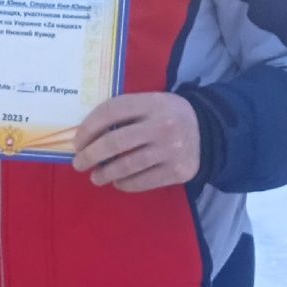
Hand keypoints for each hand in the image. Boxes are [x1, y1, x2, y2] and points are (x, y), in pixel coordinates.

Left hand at [71, 92, 200, 192]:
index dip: (88, 128)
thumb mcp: (150, 103)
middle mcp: (162, 126)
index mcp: (152, 103)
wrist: (208, 132)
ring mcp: (171, 150)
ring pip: (126, 166)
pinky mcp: (177, 171)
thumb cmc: (167, 116)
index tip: (78, 142)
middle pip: (115, 142)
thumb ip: (124, 112)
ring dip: (104, 173)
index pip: (110, 112)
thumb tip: (87, 136)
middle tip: (79, 163)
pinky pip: (142, 182)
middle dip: (90, 155)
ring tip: (95, 177)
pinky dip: (124, 184)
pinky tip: (118, 181)